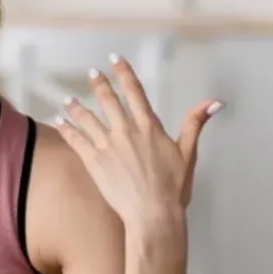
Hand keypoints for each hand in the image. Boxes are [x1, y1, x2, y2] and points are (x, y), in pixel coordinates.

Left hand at [53, 54, 222, 236]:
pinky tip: (58, 121)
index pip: (135, 92)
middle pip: (108, 101)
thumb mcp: (188, 153)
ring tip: (67, 99)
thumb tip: (214, 102)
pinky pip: (75, 139)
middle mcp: (126, 131)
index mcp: (149, 127)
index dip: (124, 73)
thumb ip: (195, 124)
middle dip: (99, 84)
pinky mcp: (93, 161)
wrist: (153, 214)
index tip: (115, 59)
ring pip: (87, 118)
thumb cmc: (173, 188)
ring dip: (76, 106)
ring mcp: (107, 145)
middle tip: (92, 73)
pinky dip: (65, 128)